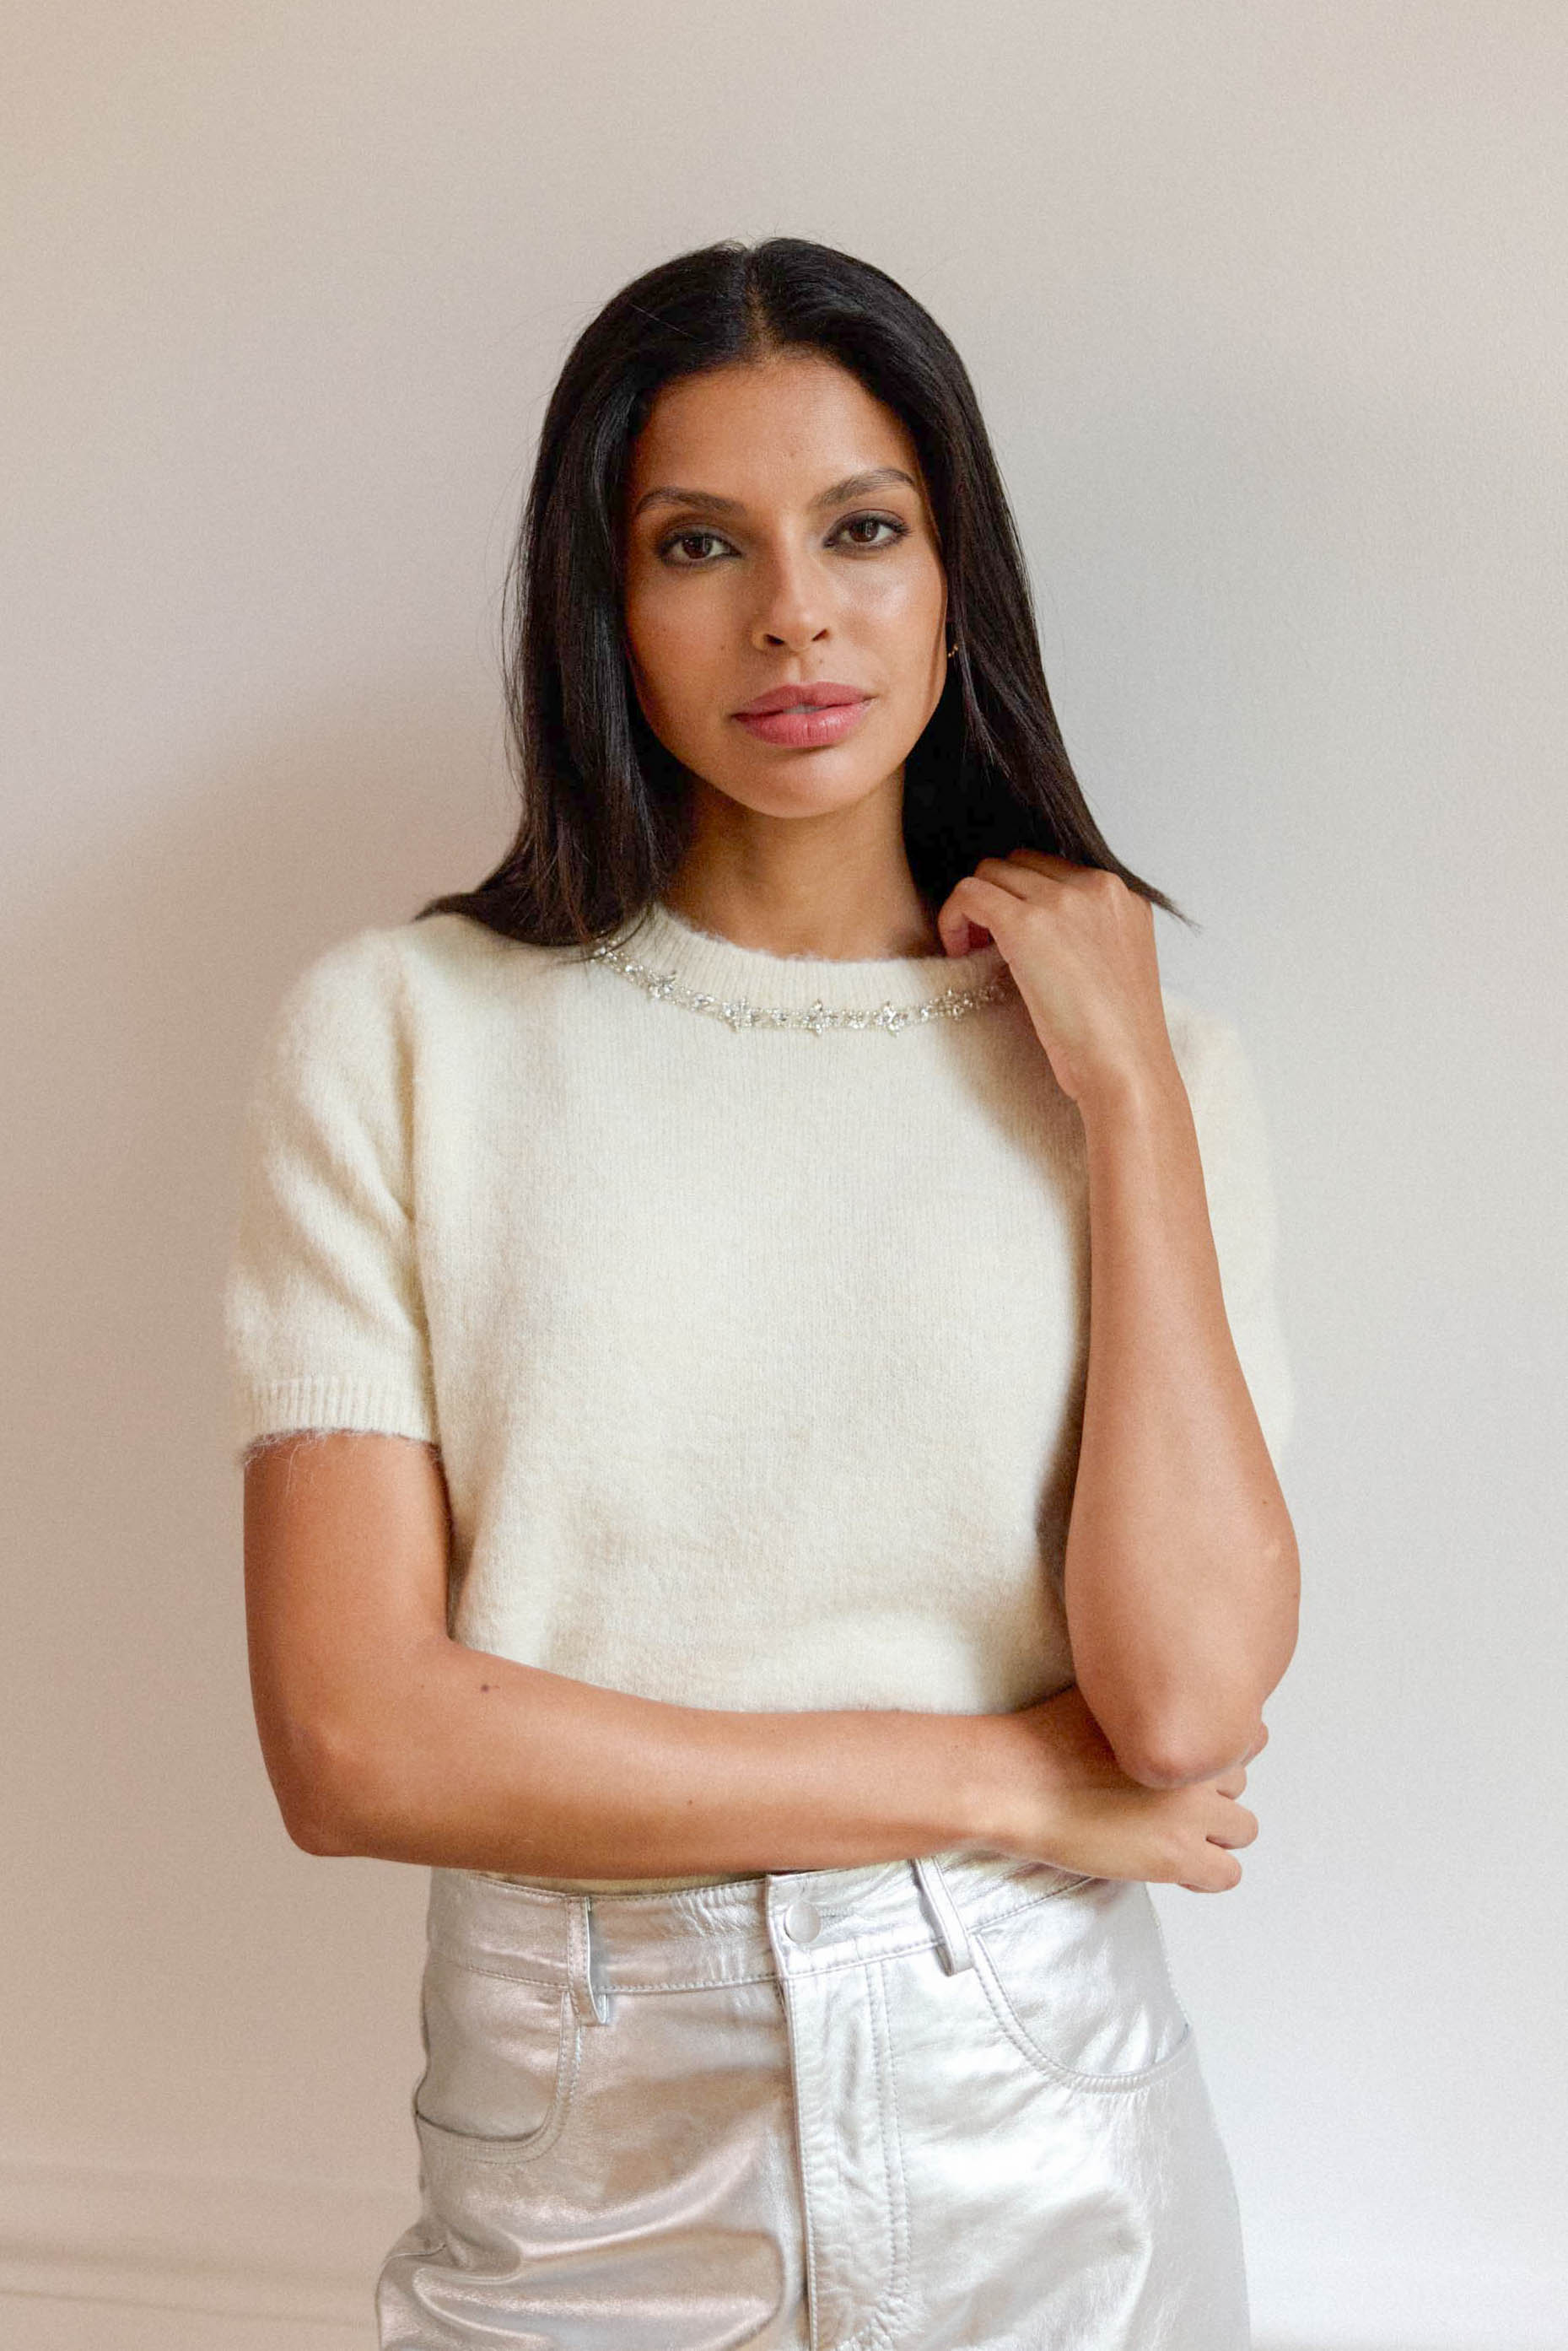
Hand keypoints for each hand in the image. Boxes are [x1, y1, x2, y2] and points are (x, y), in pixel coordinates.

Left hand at [934, 850, 1176, 1107]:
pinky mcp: (1027, 924)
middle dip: (997, 896)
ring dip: (973, 906)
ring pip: (990, 872)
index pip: (1052, 869)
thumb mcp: (1112, 969)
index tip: (1009, 937)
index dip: (1021, 898)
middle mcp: (1096, 886)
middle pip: (1019, 863)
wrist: (1128, 1069)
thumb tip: (1039, 935)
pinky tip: (958, 953)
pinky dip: (953, 917)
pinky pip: (969, 893)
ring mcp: (1062, 901)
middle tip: (985, 944)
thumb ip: (1085, 936)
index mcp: (1122, 897)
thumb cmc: (1118, 1040)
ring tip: (972, 951)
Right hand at [972, 1684, 1261, 1892]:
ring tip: (1171, 1834)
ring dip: (1215, 1833)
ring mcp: (1193, 1814)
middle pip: (1241, 1782)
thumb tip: (1156, 1701)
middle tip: (1167, 1801)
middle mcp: (1199, 1766)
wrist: (1015, 1782)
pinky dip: (1206, 1872)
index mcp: (1185, 1722)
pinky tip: (1171, 1864)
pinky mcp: (1178, 1858)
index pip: (1246, 1737)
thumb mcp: (1104, 1696)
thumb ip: (1145, 1703)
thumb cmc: (1044, 1737)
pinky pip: (1228, 1874)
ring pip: (1244, 1829)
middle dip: (1212, 1792)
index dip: (1212, 1753)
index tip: (1183, 1763)